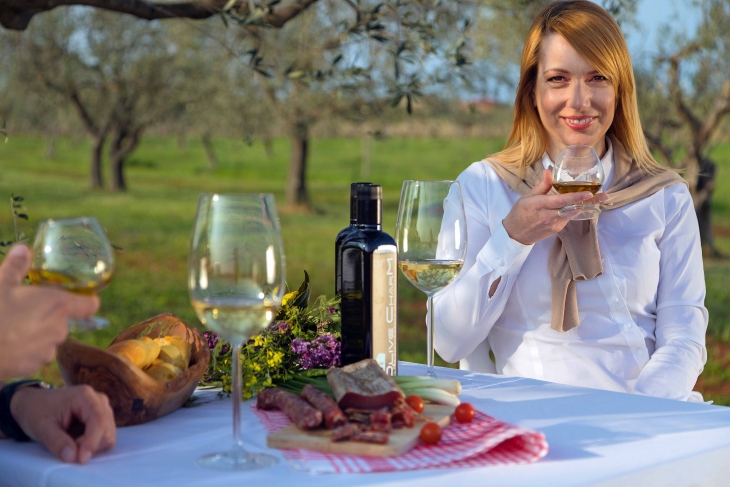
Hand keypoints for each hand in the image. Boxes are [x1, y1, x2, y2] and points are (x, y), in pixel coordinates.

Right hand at [0, 244, 99, 378]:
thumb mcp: (1, 284)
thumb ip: (16, 266)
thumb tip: (23, 250)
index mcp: (58, 305)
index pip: (91, 304)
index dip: (87, 300)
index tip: (78, 297)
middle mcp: (59, 329)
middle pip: (64, 320)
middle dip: (49, 315)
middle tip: (27, 309)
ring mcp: (47, 350)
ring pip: (49, 339)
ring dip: (37, 333)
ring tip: (14, 326)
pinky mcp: (34, 366)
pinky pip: (36, 355)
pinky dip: (26, 349)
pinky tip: (8, 342)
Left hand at [10, 385, 115, 463]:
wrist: (33, 404)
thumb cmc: (36, 411)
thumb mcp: (41, 427)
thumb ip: (57, 442)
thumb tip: (73, 458)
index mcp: (84, 396)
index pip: (98, 419)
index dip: (92, 441)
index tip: (81, 459)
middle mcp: (99, 400)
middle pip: (106, 428)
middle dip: (90, 445)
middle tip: (68, 451)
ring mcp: (102, 408)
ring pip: (108, 434)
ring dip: (92, 445)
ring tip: (70, 444)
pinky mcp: (102, 418)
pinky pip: (105, 436)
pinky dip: (92, 444)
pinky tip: (77, 442)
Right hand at [502, 169, 607, 244]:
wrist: (515, 234)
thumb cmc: (520, 213)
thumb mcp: (528, 196)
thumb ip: (542, 185)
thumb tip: (550, 171)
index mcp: (539, 205)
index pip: (561, 201)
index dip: (575, 197)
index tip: (588, 193)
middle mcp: (548, 216)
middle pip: (572, 208)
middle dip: (589, 202)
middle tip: (604, 195)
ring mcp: (554, 224)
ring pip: (572, 213)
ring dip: (585, 205)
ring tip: (599, 198)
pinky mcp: (556, 229)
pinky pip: (568, 218)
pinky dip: (575, 210)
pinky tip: (581, 204)